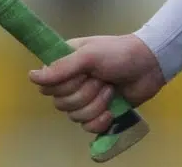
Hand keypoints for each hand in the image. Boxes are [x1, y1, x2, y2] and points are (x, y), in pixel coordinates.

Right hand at [29, 35, 165, 133]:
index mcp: (66, 64)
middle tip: (101, 79)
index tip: (79, 75)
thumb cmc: (118, 53)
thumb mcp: (89, 55)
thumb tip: (32, 77)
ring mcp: (86, 99)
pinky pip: (88, 128)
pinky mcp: (99, 114)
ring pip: (75, 117)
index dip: (62, 86)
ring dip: (96, 105)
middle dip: (84, 94)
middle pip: (61, 104)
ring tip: (110, 89)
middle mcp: (73, 82)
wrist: (149, 65)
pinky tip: (111, 110)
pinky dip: (101, 120)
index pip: (48, 86)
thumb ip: (61, 68)